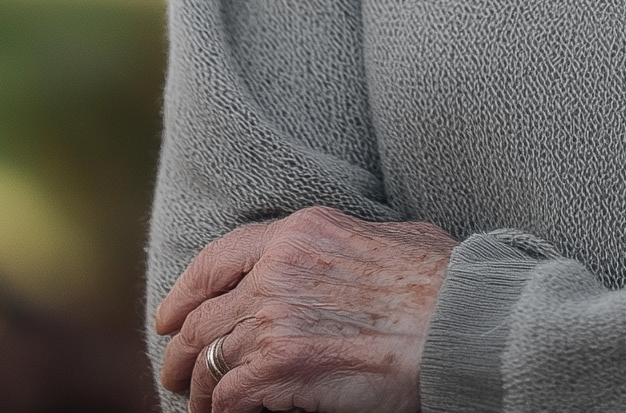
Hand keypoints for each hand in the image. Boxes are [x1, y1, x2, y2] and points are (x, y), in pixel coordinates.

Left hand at [155, 206, 455, 410]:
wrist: (455, 324)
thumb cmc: (442, 284)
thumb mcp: (397, 238)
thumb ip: (357, 240)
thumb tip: (358, 253)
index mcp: (303, 231)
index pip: (219, 258)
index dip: (185, 291)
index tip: (169, 318)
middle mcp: (278, 268)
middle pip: (202, 315)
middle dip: (181, 350)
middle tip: (175, 374)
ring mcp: (274, 318)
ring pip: (206, 362)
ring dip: (198, 391)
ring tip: (199, 408)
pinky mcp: (278, 369)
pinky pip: (225, 399)